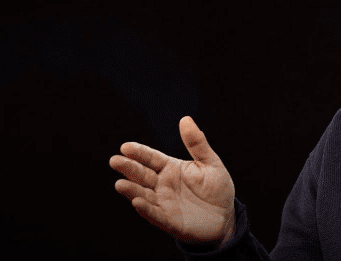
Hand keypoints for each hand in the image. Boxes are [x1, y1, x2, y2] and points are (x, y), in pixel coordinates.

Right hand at [110, 116, 236, 245]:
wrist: (225, 217)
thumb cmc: (216, 188)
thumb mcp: (210, 163)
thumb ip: (197, 143)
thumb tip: (186, 119)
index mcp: (171, 168)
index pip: (151, 158)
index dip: (139, 153)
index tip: (125, 147)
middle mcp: (163, 185)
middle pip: (142, 175)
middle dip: (128, 168)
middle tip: (115, 160)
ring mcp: (164, 203)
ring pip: (143, 195)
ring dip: (132, 190)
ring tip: (120, 184)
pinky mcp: (169, 221)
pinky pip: (155, 214)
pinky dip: (146, 209)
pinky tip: (137, 202)